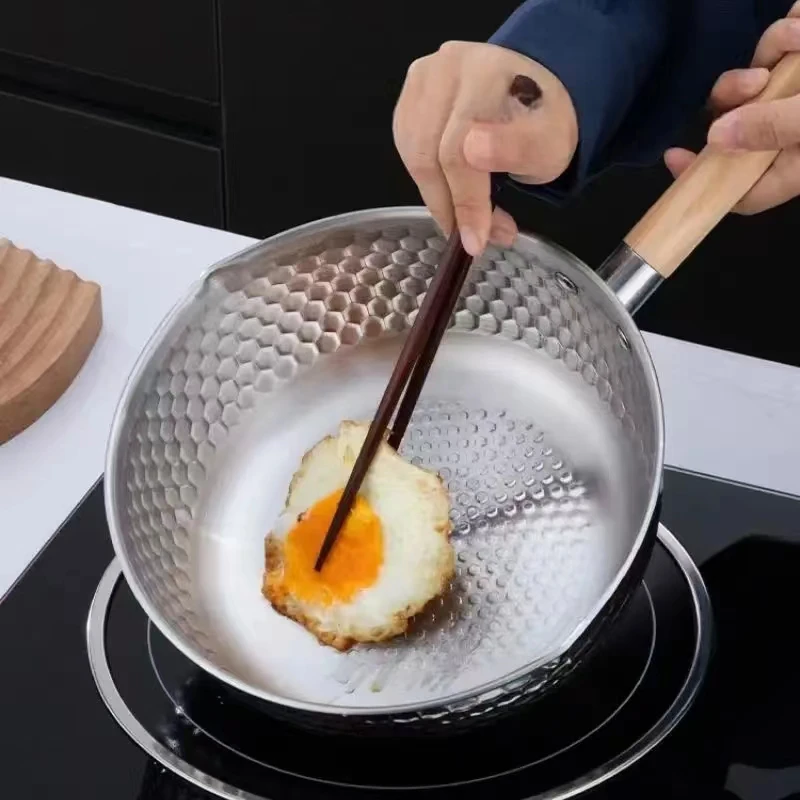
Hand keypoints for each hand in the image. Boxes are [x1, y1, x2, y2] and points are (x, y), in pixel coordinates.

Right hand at [393, 41, 577, 254]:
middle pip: (429, 154)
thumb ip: (518, 151)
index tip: (475, 241)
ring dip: (436, 195)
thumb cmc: (542, 125)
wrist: (533, 95)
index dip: (465, 201)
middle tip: (471, 236)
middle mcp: (447, 66)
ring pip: (412, 154)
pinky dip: (426, 179)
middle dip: (449, 205)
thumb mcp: (549, 146)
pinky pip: (406, 148)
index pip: (459, 149)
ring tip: (464, 216)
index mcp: (487, 73)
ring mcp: (423, 77)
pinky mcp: (409, 95)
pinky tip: (450, 189)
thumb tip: (472, 151)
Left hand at [665, 3, 799, 214]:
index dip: (703, 178)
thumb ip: (776, 128)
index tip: (674, 156)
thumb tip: (719, 137)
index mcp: (798, 163)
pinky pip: (786, 43)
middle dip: (738, 92)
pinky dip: (795, 27)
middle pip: (737, 122)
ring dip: (775, 49)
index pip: (742, 188)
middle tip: (760, 77)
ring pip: (759, 73)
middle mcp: (796, 132)